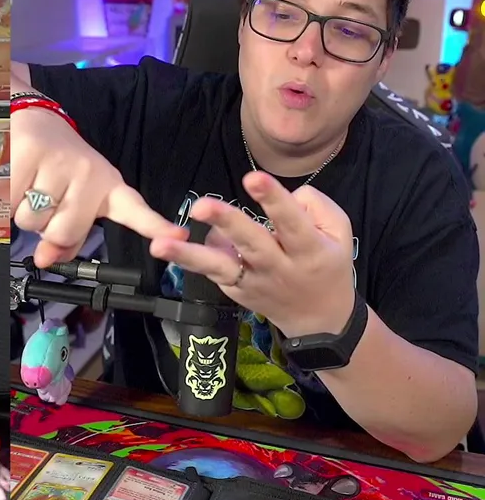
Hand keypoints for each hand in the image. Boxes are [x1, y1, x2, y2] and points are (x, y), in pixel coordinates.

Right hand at [11, 106, 184, 266]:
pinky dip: (4, 198)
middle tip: (43, 203)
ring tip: (28, 186)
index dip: (155, 225)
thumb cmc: (51, 164)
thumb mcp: (68, 199)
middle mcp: (89, 173)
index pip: (134, 209)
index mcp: (106, 185)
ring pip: (33, 221)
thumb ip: (62, 236)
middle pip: (65, 231)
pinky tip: (11, 178)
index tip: (178, 235)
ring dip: (22, 212)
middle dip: (45, 229)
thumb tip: (46, 260)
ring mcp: (61, 163)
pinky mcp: (30, 155)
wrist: (26, 114)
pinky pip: (10, 202)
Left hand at [148, 172, 355, 336]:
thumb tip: (285, 193)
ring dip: (188, 255)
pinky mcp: (234, 291)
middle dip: (226, 222)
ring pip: (219, 266)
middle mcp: (279, 268)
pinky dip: (192, 259)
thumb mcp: (340, 234)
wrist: (320, 321)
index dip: (274, 199)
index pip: (292, 222)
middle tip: (200, 205)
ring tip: (159, 244)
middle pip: (250, 243)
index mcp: (310, 251)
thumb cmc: (326, 265)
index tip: (253, 178)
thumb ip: (317, 207)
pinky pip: (213, 272)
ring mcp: (253, 283)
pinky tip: (170, 246)